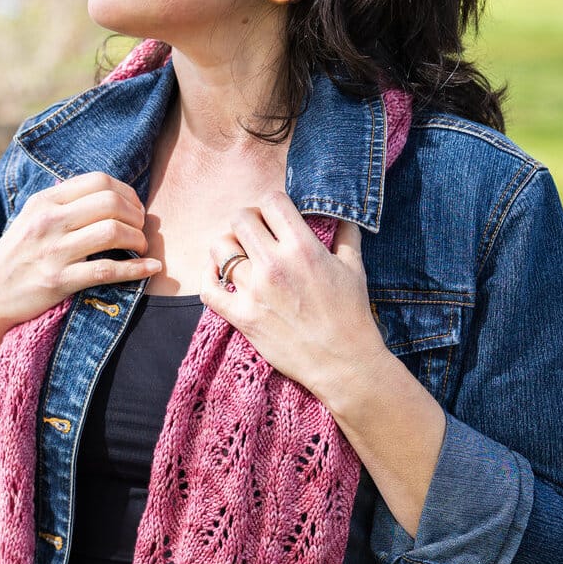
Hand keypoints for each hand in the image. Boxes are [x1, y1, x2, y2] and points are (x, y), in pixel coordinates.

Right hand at [0, 172, 160, 343]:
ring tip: (140, 248)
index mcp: (44, 201)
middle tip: (141, 229)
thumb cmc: (16, 256)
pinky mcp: (60, 281)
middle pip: (111, 203)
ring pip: (113, 233)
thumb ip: (63, 203)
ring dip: (138, 240)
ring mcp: (54, 251)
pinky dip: (137, 269)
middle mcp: (49, 221)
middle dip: (136, 216)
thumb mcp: (30, 218)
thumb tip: (105, 193)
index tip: (134, 208)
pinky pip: (108, 270)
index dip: (126, 192)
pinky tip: (152, 268)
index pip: (99, 181)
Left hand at [201, 192, 388, 409]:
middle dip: (247, 221)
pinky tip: (219, 276)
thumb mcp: (354, 268)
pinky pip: (208, 289)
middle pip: (240, 219)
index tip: (274, 216)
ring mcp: (254, 291)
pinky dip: (209, 278)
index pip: (272, 201)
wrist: (343, 362)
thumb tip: (343, 211)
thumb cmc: (351, 315)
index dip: (271, 203)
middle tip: (255, 234)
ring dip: (227, 247)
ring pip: (220, 249)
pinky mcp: (242, 317)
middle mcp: (274, 264)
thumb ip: (346, 234)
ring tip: (239, 255)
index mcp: (302, 247)